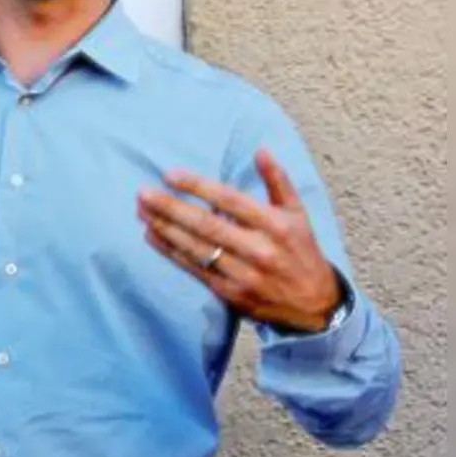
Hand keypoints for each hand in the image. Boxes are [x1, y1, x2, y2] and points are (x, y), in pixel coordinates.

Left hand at [137, 148, 342, 333]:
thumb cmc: (302, 251)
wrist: (314, 305)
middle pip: (207, 225)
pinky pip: (194, 269)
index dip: (198, 187)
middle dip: (171, 208)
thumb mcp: (298, 214)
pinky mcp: (230, 293)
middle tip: (142, 193)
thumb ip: (278, 181)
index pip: (230, 200)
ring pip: (196, 248)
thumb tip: (261, 150)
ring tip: (141, 211)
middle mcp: (259, 249)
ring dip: (164, 228)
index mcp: (275, 225)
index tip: (170, 175)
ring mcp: (243, 274)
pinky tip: (151, 236)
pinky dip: (170, 252)